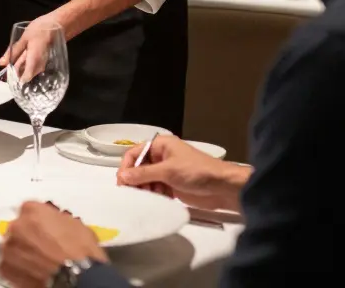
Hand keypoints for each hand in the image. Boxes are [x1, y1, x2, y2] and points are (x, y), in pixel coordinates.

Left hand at [0, 14, 62, 80]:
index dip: (15, 79)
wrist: (57, 24)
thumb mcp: (23, 39)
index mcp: (33, 62)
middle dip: (16, 69)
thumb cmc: (40, 30)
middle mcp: (39, 66)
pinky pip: (33, 65)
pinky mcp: (44, 61)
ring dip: (21, 64)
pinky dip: (27, 60)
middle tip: (13, 58)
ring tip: (20, 52)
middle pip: (25, 74)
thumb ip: (12, 52)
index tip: (8, 74)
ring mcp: (43, 64)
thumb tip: (1, 63)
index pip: (24, 79)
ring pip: (28, 69)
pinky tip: (25, 53)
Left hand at [0, 201, 107, 286]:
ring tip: (38, 261)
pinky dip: (17, 268)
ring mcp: (9, 247)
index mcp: (31, 210)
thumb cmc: (79, 253)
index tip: (42, 228)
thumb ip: (55, 219)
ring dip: (21, 252)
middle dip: (27, 236)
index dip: (37, 221)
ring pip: (11, 246)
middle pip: (17, 227)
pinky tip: (31, 271)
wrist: (76, 276)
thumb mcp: (74, 224)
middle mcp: (16, 226)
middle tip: (42, 246)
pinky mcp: (6, 268)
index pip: (28, 210)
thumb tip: (55, 224)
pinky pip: (8, 265)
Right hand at [116, 136, 246, 211]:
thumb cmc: (196, 172)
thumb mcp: (168, 171)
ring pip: (146, 180)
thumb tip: (122, 176)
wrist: (222, 187)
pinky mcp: (172, 184)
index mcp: (160, 145)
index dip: (126, 167)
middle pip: (139, 167)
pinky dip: (154, 194)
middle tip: (133, 194)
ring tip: (149, 197)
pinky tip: (158, 200)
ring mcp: (167, 171)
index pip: (134, 153)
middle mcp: (161, 156)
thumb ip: (143, 174)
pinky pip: (155, 188)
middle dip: (135, 180)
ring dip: (145, 189)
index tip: (122, 183)